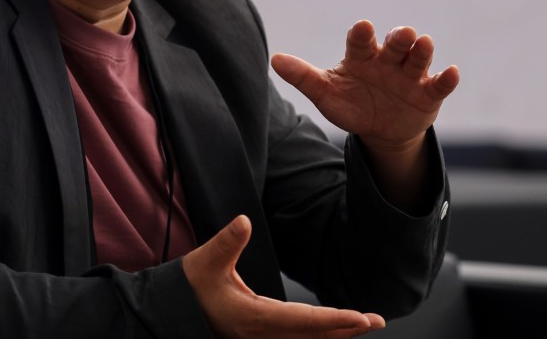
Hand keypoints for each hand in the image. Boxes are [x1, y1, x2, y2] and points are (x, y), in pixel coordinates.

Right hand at [182, 215, 384, 337]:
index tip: (362, 318)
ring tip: (362, 324)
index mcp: (254, 318)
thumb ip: (227, 242)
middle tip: (376, 320)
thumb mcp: (206, 261)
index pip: (304, 321)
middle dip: (346, 328)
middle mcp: (262, 334)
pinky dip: (318, 334)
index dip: (335, 319)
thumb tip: (245, 221)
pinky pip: (296, 338)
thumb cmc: (188, 288)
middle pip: (313, 336)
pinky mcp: (258, 336)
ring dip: (335, 333)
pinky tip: (331, 329)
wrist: (170, 313)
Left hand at [271, 21, 458, 147]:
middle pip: (394, 44)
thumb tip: (274, 60)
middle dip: (399, 38)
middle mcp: (388, 60)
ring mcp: (410, 75)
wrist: (379, 130)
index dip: (362, 34)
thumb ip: (303, 76)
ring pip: (418, 58)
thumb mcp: (326, 93)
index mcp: (362, 56)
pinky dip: (446, 78)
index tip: (362, 28)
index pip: (361, 41)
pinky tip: (452, 73)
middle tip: (402, 34)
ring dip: (422, 51)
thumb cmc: (351, 104)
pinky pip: (439, 84)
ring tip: (424, 44)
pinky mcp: (428, 93)